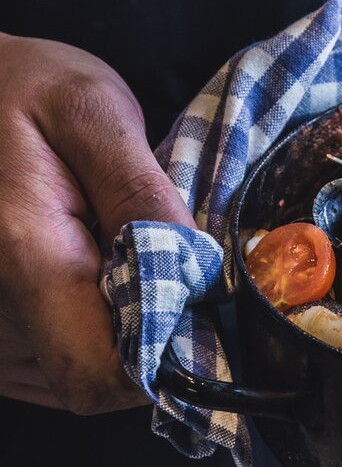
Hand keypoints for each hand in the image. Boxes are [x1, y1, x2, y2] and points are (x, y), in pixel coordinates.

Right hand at [0, 34, 195, 413]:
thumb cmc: (24, 90)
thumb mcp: (94, 114)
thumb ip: (141, 194)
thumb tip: (192, 273)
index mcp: (23, 256)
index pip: (100, 375)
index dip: (160, 358)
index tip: (192, 310)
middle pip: (94, 377)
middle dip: (146, 331)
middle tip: (155, 259)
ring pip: (74, 376)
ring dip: (114, 326)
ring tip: (110, 253)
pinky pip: (50, 364)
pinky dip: (84, 326)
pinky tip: (85, 270)